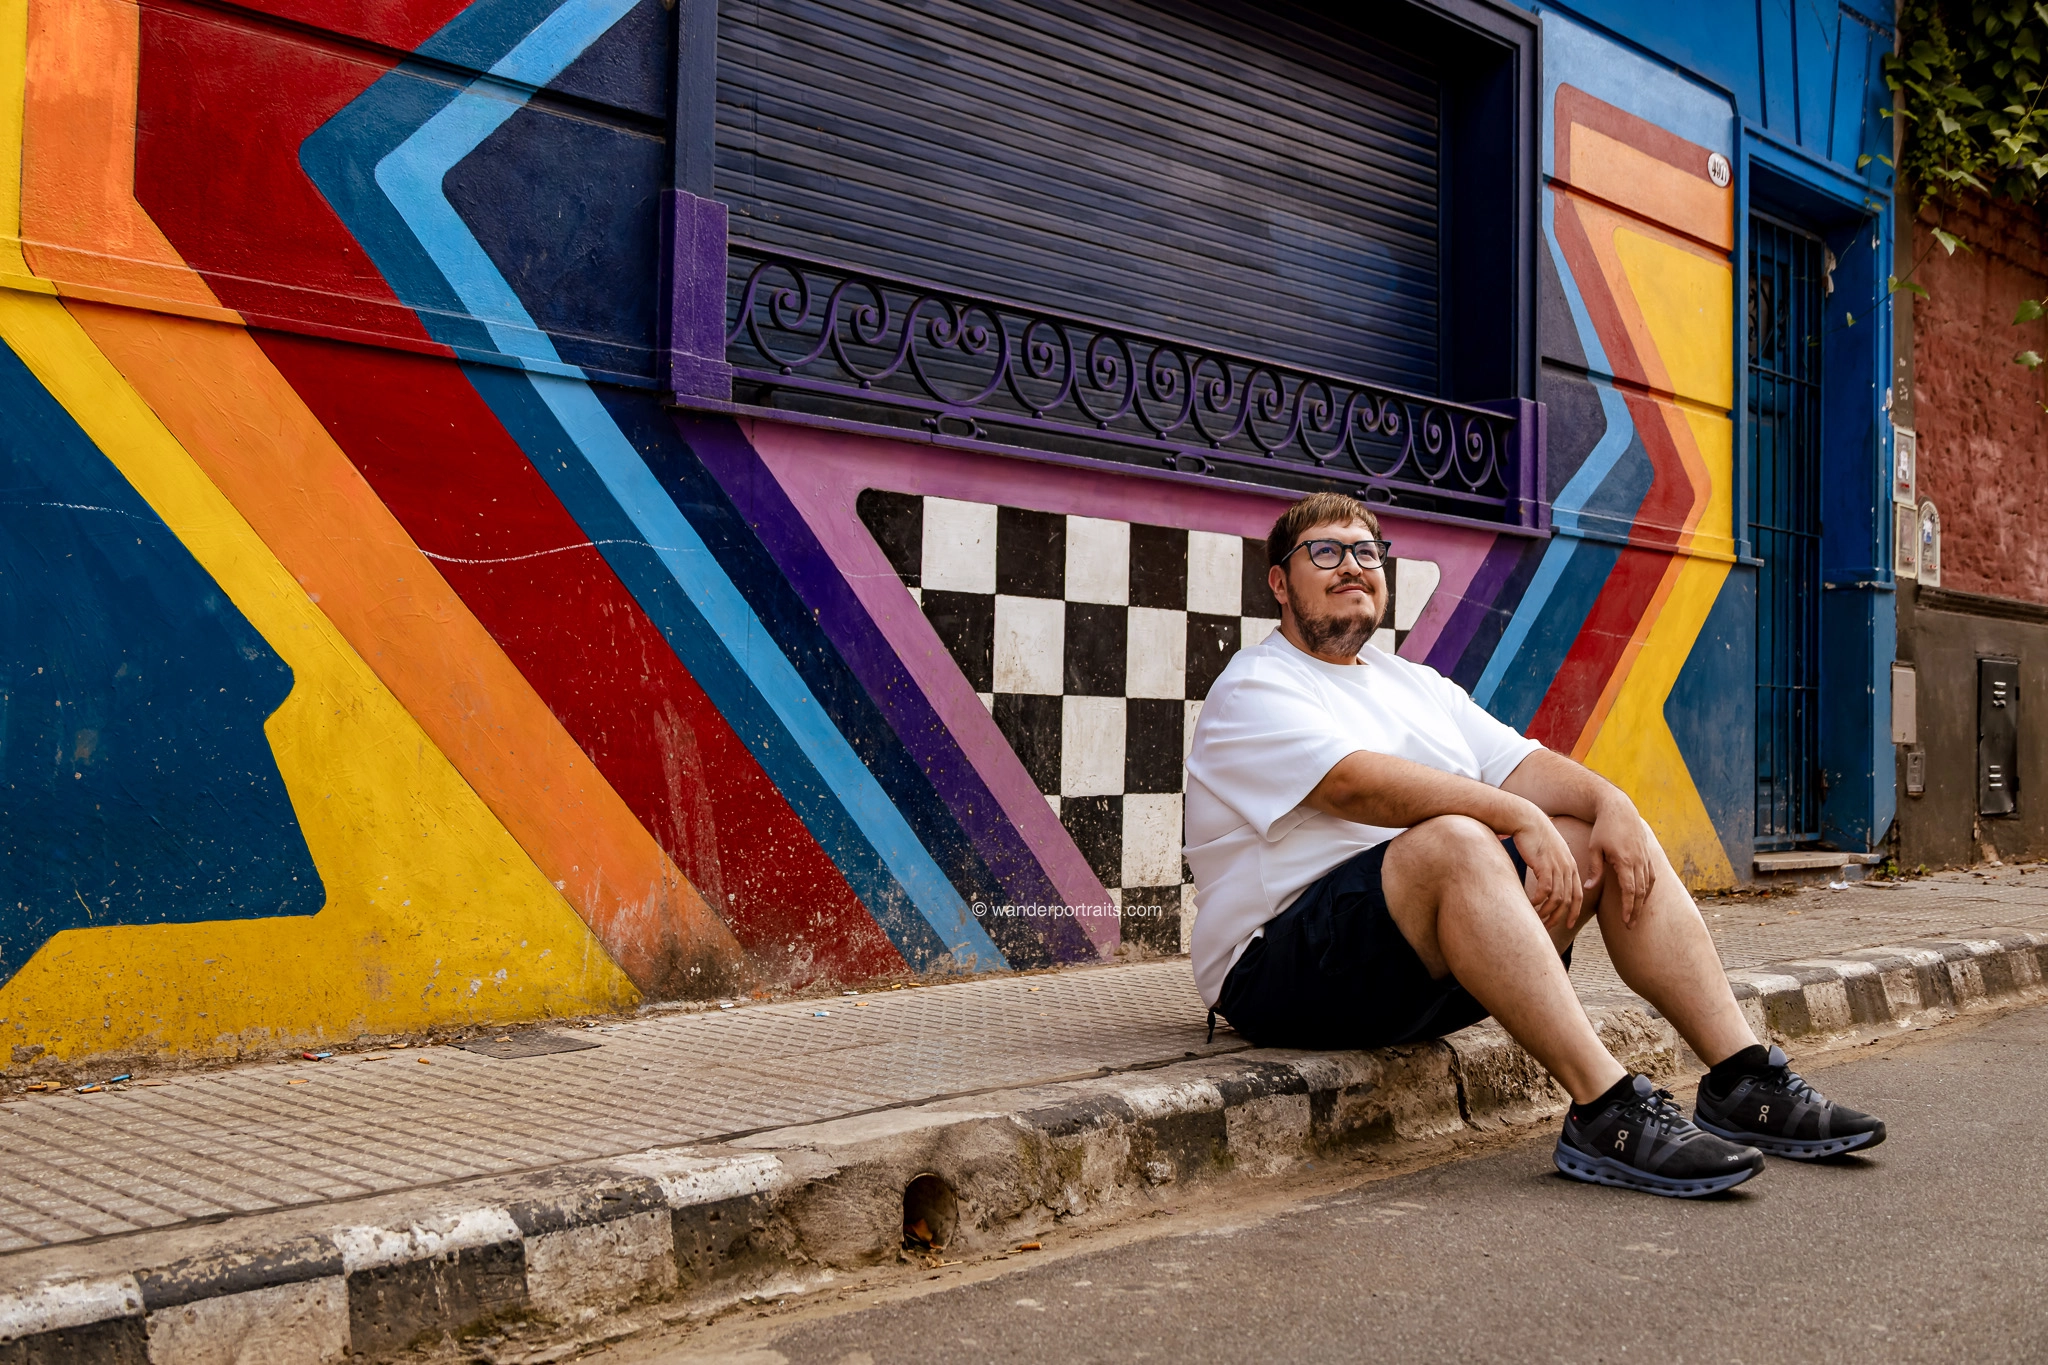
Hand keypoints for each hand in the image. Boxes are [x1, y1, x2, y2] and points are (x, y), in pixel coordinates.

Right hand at [1509, 806, 1581, 929]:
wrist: (1527, 819)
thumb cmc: (1534, 836)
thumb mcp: (1548, 854)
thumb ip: (1551, 868)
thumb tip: (1546, 884)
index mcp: (1571, 866)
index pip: (1577, 895)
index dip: (1573, 912)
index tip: (1567, 925)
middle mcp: (1568, 868)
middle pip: (1568, 900)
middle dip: (1559, 917)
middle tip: (1548, 928)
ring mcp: (1557, 867)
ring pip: (1557, 898)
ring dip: (1547, 912)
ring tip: (1538, 919)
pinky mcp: (1545, 865)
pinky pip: (1546, 890)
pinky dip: (1539, 901)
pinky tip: (1531, 904)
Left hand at [1587, 794, 1657, 927]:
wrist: (1619, 809)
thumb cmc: (1602, 828)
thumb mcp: (1594, 848)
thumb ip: (1594, 870)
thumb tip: (1589, 889)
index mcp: (1625, 861)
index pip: (1630, 891)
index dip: (1629, 908)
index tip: (1626, 922)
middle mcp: (1638, 861)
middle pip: (1640, 892)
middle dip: (1636, 911)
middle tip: (1631, 926)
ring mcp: (1645, 857)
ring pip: (1648, 885)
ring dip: (1643, 902)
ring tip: (1636, 916)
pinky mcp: (1647, 854)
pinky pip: (1651, 876)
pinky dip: (1648, 889)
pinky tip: (1643, 898)